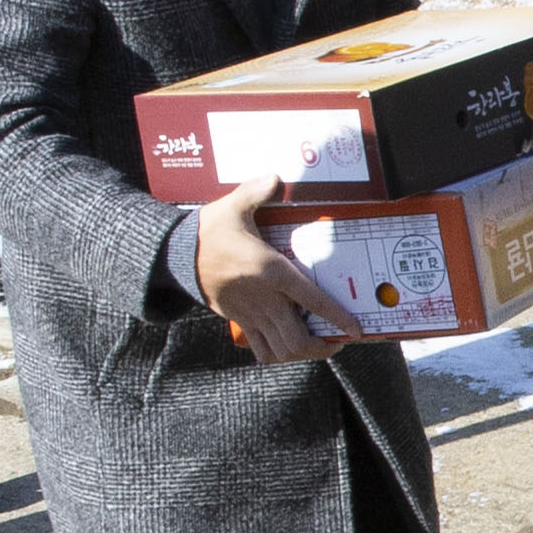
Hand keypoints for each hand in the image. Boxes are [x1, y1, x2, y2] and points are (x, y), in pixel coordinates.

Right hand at [193, 180, 357, 362]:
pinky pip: (261, 350)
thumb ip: (257, 191)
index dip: (337, 317)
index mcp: (271, 271)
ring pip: (282, 350)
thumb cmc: (209, 231)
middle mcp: (265, 298)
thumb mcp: (234, 205)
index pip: (313, 300)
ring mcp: (251, 314)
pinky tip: (290, 345)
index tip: (355, 330)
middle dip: (323, 346)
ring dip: (304, 353)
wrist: (176, 255)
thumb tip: (276, 178)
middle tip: (338, 339)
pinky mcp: (240, 321)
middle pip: (298, 339)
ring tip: (319, 345)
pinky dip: (279, 354)